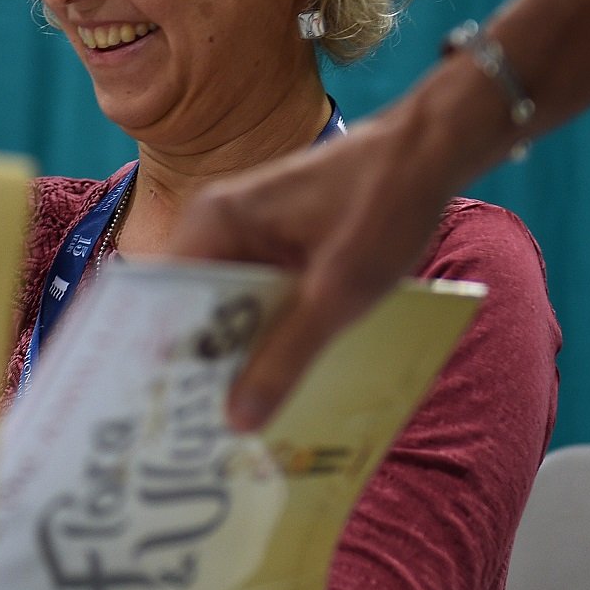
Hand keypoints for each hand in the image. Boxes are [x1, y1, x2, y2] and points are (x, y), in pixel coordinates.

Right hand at [167, 88, 466, 431]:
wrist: (430, 154)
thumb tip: (236, 419)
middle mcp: (219, 224)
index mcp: (215, 221)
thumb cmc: (383, 206)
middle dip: (203, 366)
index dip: (159, 356)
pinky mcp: (278, 243)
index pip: (160, 299)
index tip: (160, 412)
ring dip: (240, 354)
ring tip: (240, 421)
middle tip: (203, 435)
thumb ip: (286, 356)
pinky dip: (270, 333)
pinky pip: (260, 298)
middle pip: (193, 309)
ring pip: (230, 309)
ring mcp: (249, 233)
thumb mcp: (338, 294)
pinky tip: (283, 379)